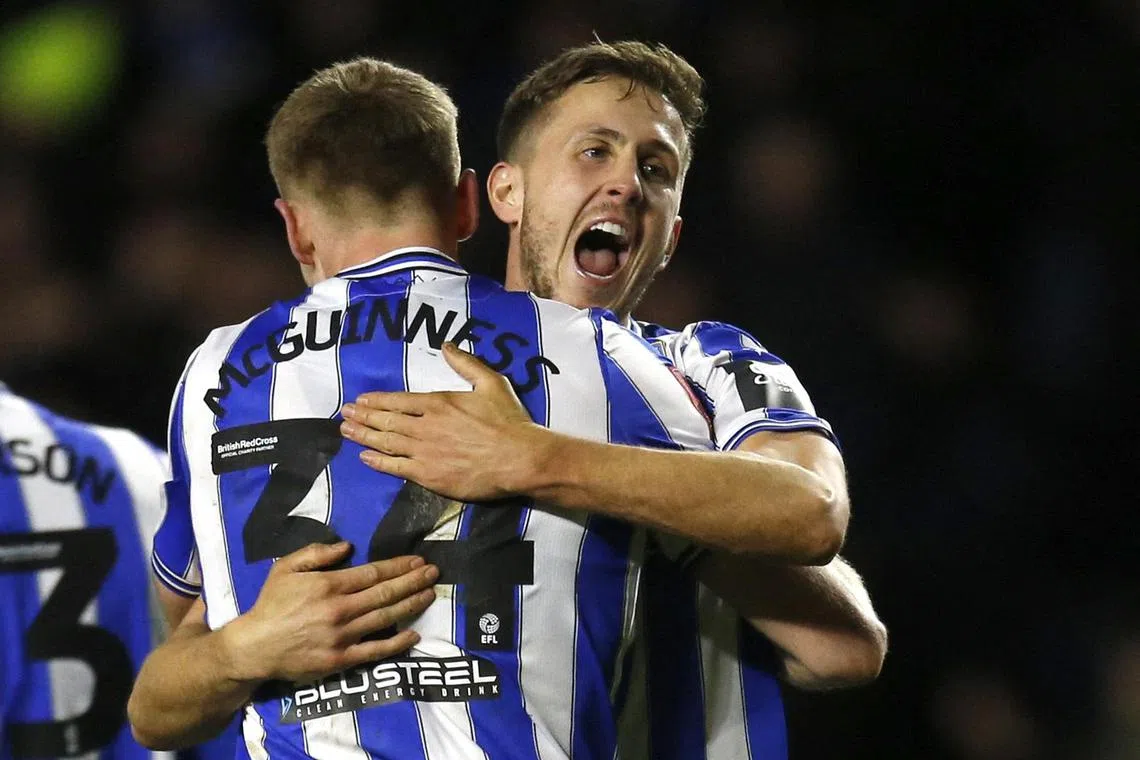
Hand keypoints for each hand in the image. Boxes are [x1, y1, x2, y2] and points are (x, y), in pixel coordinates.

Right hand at [221, 541, 437, 682]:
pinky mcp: (342, 660)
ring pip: (386, 618)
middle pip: (385, 593)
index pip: (374, 573)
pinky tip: (414, 634)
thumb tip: (347, 545)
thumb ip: (316, 553)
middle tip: (434, 573)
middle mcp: (340, 610)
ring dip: (412, 605)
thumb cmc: (271, 603)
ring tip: (430, 594)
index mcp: (329, 585)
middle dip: (413, 581)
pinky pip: (376, 650)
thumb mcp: (286, 568)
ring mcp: (343, 637)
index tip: (418, 560)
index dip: (399, 566)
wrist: (255, 647)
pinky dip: (397, 643)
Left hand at [339, 342, 544, 500]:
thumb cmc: (508, 421)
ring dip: (364, 436)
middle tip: (344, 415)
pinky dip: (378, 461)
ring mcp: (424, 452)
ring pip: (386, 442)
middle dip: (362, 417)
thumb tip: (447, 345)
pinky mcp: (429, 475)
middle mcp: (425, 426)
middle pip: (387, 420)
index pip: (399, 401)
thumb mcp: (491, 383)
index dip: (377, 401)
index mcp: (438, 403)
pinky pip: (396, 467)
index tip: (360, 400)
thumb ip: (466, 364)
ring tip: (346, 432)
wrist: (518, 459)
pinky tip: (365, 457)